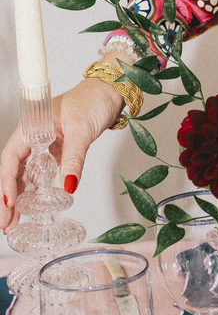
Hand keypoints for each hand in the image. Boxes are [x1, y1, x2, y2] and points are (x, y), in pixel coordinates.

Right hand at [1, 76, 123, 227]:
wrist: (110, 91)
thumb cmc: (93, 99)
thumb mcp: (82, 130)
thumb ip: (74, 158)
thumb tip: (68, 185)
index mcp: (31, 127)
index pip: (10, 158)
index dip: (7, 183)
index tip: (7, 203)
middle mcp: (34, 137)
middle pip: (14, 171)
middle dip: (8, 199)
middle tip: (6, 223)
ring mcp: (44, 145)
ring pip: (26, 175)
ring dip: (20, 198)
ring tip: (15, 222)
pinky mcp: (57, 150)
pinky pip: (42, 173)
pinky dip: (37, 190)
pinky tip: (33, 207)